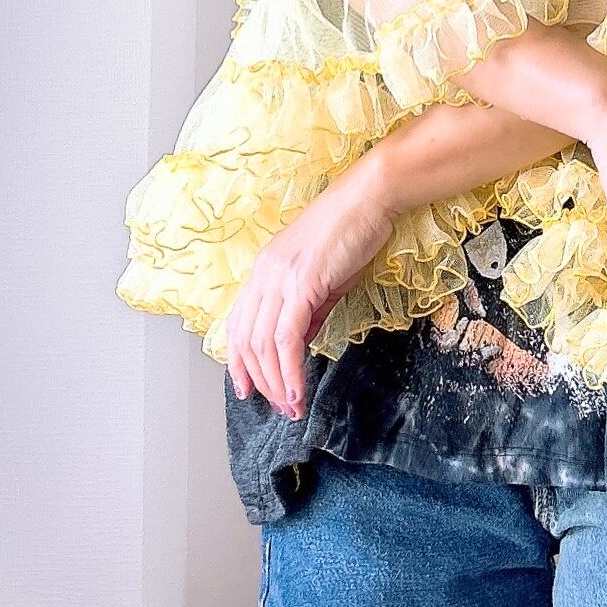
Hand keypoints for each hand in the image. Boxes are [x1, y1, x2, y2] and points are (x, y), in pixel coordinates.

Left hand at [225, 159, 393, 417]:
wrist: (368, 198)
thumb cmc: (350, 231)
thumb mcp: (323, 276)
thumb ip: (309, 310)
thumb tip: (301, 343)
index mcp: (264, 271)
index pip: (238, 325)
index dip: (239, 362)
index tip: (248, 390)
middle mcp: (264, 275)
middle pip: (247, 341)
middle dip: (261, 382)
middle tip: (279, 409)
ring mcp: (280, 278)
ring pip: (263, 344)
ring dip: (276, 384)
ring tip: (291, 408)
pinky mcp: (302, 284)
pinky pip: (287, 338)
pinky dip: (290, 370)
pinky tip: (298, 390)